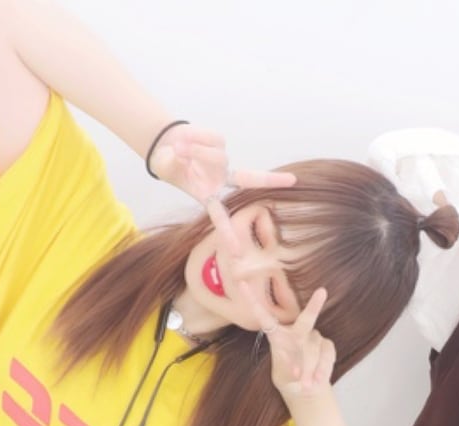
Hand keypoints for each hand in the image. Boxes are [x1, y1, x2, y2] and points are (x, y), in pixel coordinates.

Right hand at [148, 124, 295, 249]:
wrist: (167, 145)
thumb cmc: (168, 164)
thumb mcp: (165, 167)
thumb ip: (171, 163)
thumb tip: (179, 152)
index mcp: (207, 194)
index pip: (220, 216)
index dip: (227, 233)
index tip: (237, 254)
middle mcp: (219, 179)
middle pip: (249, 179)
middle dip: (271, 179)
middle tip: (293, 181)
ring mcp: (221, 162)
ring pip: (217, 155)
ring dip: (196, 151)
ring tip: (178, 150)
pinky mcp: (219, 142)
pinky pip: (212, 139)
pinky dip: (196, 138)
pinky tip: (185, 142)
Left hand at [243, 284, 336, 402]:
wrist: (305, 389)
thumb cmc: (288, 378)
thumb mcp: (281, 375)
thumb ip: (287, 368)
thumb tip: (298, 371)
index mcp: (277, 335)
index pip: (263, 316)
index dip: (252, 300)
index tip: (241, 283)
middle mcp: (296, 332)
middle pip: (306, 319)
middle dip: (314, 306)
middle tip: (322, 291)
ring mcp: (314, 338)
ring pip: (313, 350)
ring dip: (309, 368)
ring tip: (304, 384)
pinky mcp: (327, 346)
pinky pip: (326, 356)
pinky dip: (321, 370)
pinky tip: (317, 381)